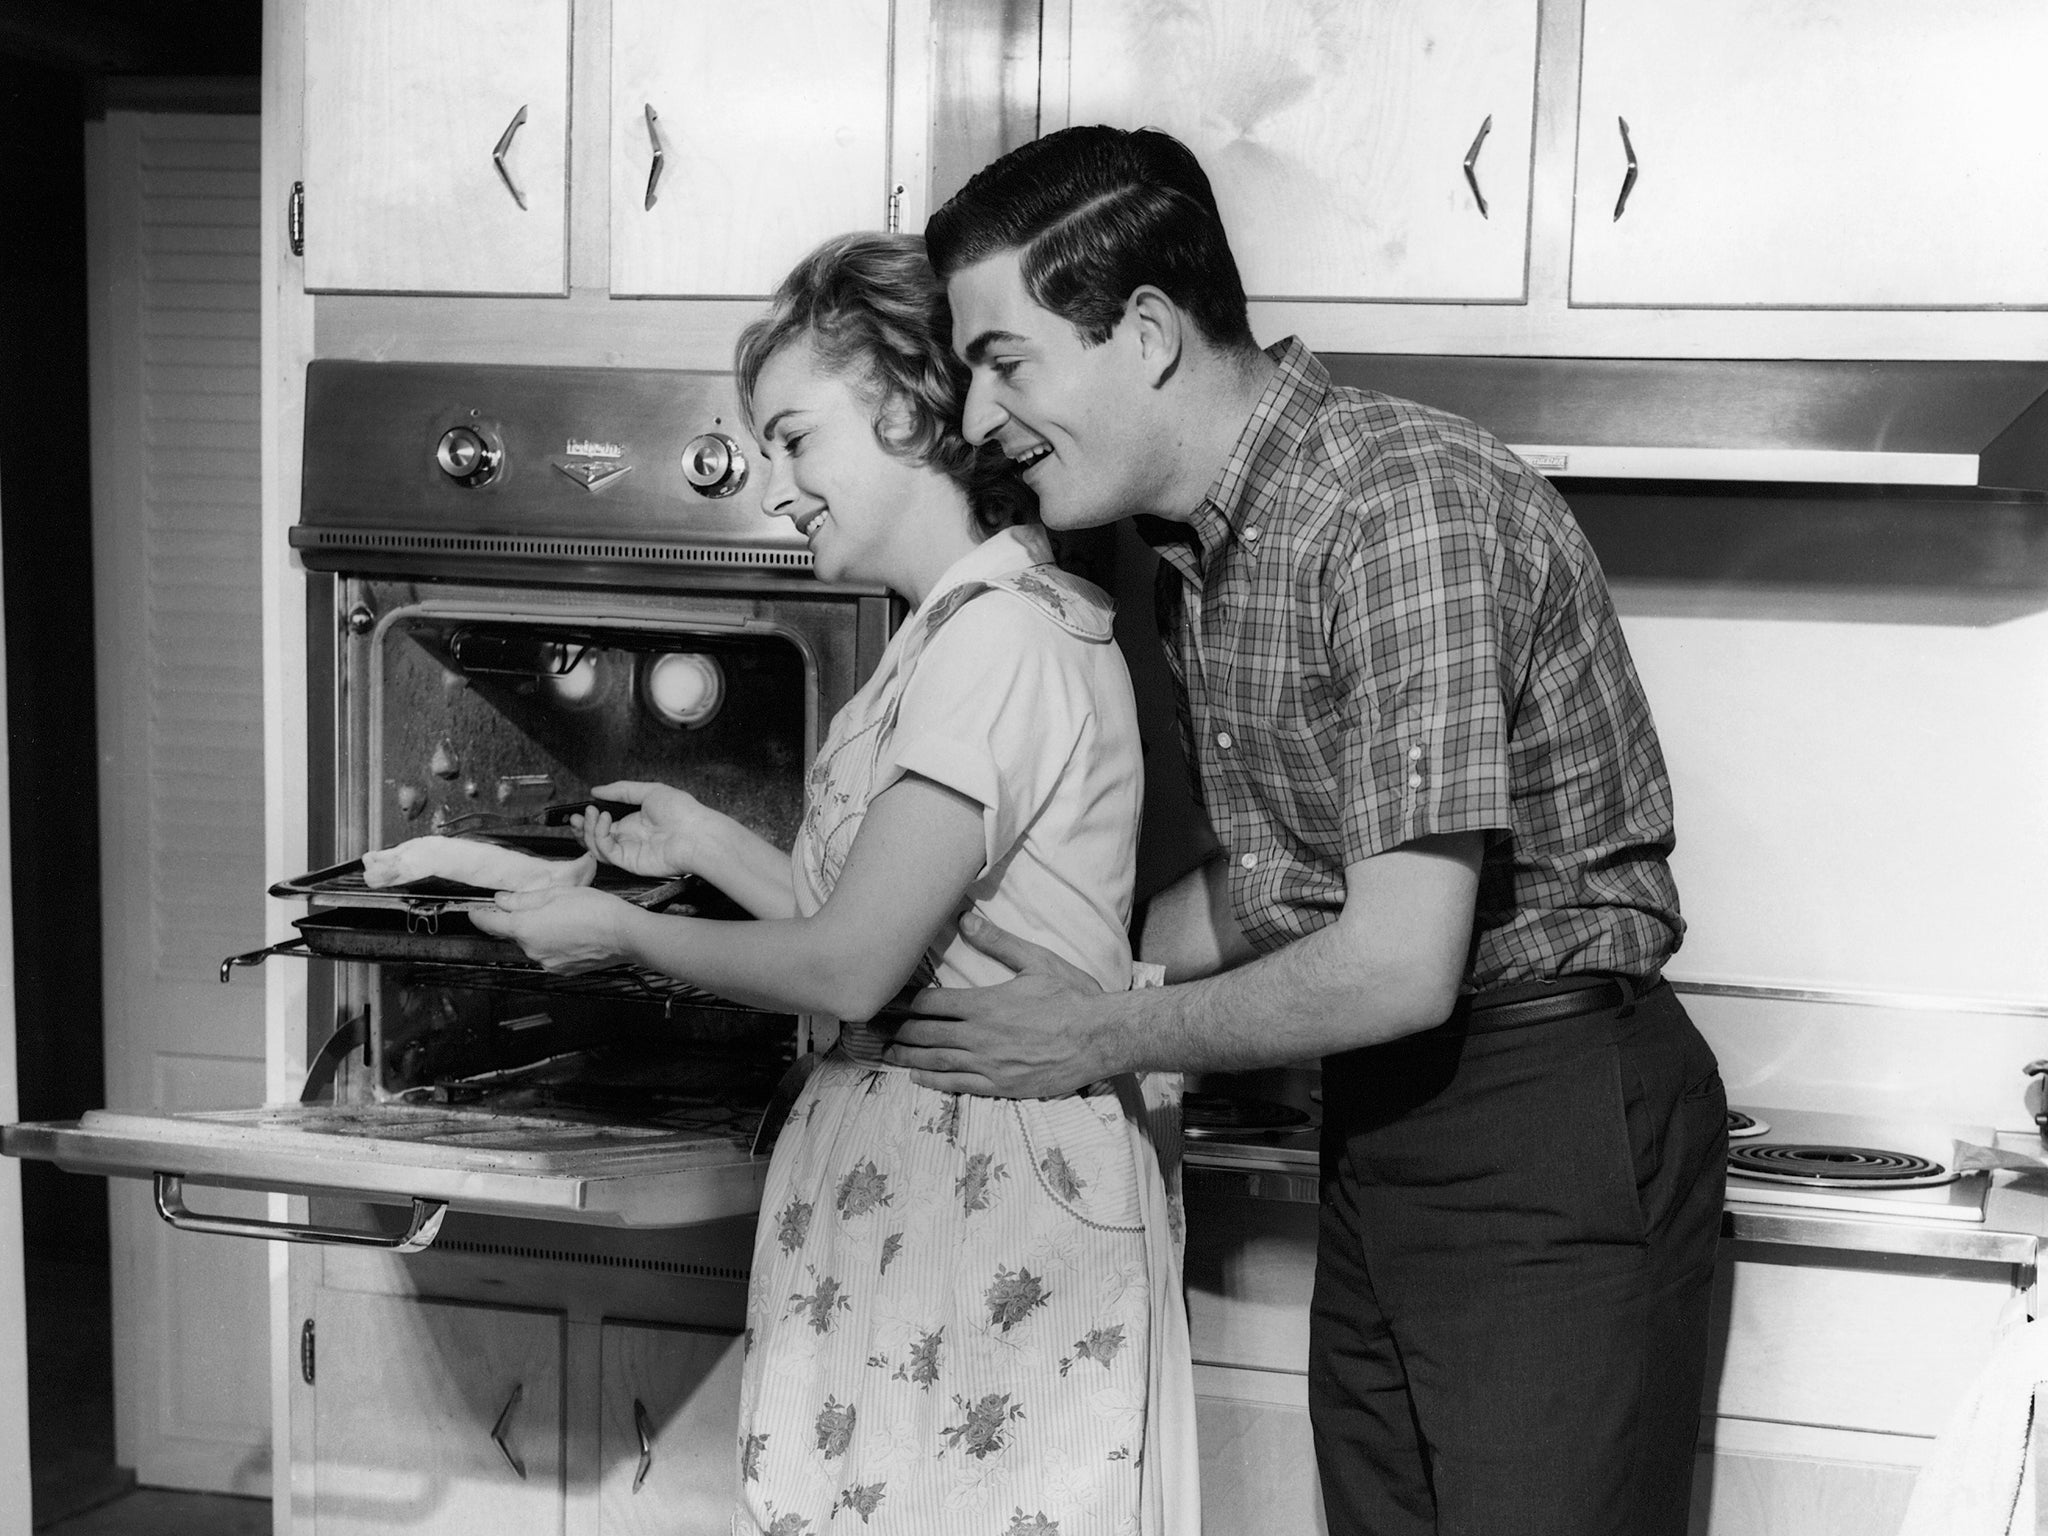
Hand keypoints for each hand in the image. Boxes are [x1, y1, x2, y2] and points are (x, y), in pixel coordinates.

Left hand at [469, 885, 637, 974]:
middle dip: (521, 920)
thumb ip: (524, 900)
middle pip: (515, 934)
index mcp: (525, 929)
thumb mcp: (556, 894)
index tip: (474, 912)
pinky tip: (572, 931)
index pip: (490, 924)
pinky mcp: (563, 970)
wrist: (624, 934)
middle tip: (541, 905)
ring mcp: (547, 962)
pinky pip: (549, 954)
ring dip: (540, 932)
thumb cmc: (595, 910)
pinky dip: (554, 943)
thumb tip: (502, 901)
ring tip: (564, 917)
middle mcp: (532, 950)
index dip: (479, 916)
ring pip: (533, 944)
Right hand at [570, 779, 711, 878]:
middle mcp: (628, 838)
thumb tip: (597, 790)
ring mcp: (628, 851)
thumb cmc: (682, 812)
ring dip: (588, 830)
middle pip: (595, 837)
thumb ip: (621, 791)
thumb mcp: (650, 791)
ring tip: (592, 813)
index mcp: (633, 822)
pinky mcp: (628, 862)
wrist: (697, 834)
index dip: (589, 818)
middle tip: (575, 816)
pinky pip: (606, 852)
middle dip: (581, 827)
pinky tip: (604, 821)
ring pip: (596, 846)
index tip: (581, 809)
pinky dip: (599, 836)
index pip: (604, 824)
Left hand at [881, 911, 1111, 1097]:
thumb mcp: (1037, 961)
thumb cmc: (1074, 996)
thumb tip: (964, 919)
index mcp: (984, 1004)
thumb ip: (997, 942)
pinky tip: (918, 1078)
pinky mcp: (1003, 1086)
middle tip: (871, 1029)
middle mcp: (980, 1036)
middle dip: (895, 1031)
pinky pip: (959, 1085)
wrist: (1103, 1037)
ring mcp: (989, 1064)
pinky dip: (934, 1081)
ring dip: (907, 1058)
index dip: (902, 1003)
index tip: (882, 1001)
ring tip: (885, 1054)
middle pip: (925, 1034)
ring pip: (936, 1062)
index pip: (930, 1003)